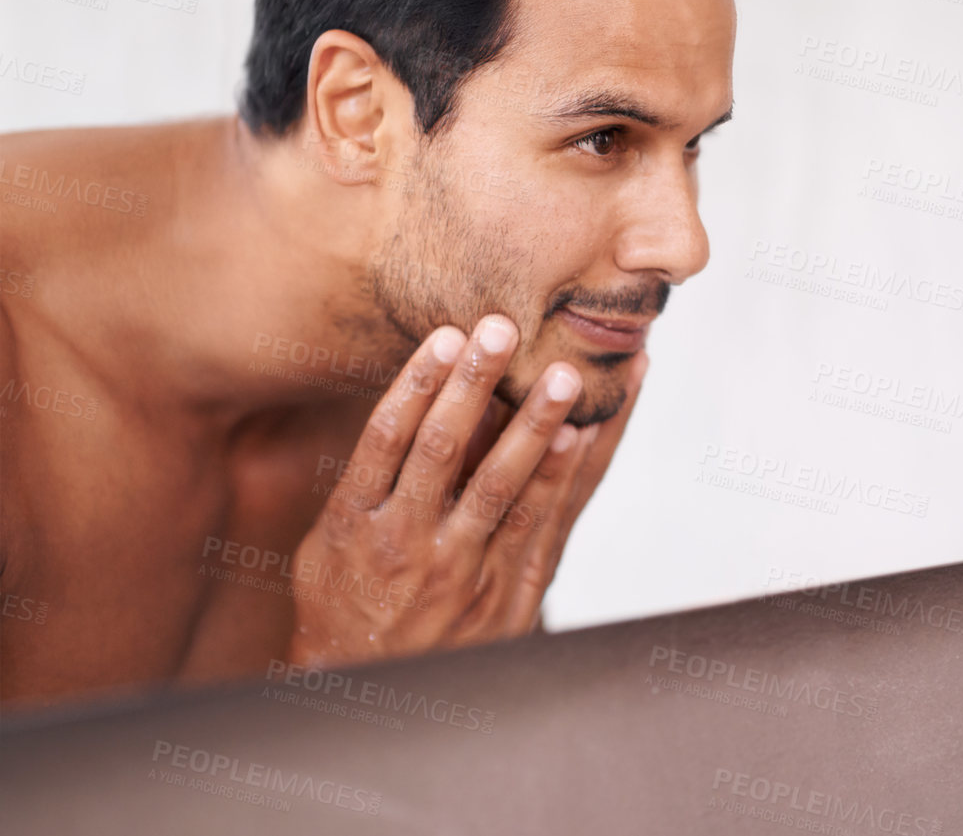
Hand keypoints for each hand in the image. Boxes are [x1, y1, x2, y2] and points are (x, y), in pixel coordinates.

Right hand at [287, 315, 644, 667]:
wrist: (367, 686)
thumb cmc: (346, 598)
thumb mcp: (331, 539)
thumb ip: (369, 477)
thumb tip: (417, 399)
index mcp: (353, 522)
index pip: (386, 438)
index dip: (417, 384)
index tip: (446, 335)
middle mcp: (404, 542)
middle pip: (442, 450)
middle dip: (475, 385)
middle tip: (504, 329)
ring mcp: (455, 570)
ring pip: (499, 486)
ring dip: (533, 426)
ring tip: (563, 377)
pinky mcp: (497, 593)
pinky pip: (533, 526)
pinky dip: (556, 478)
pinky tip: (578, 438)